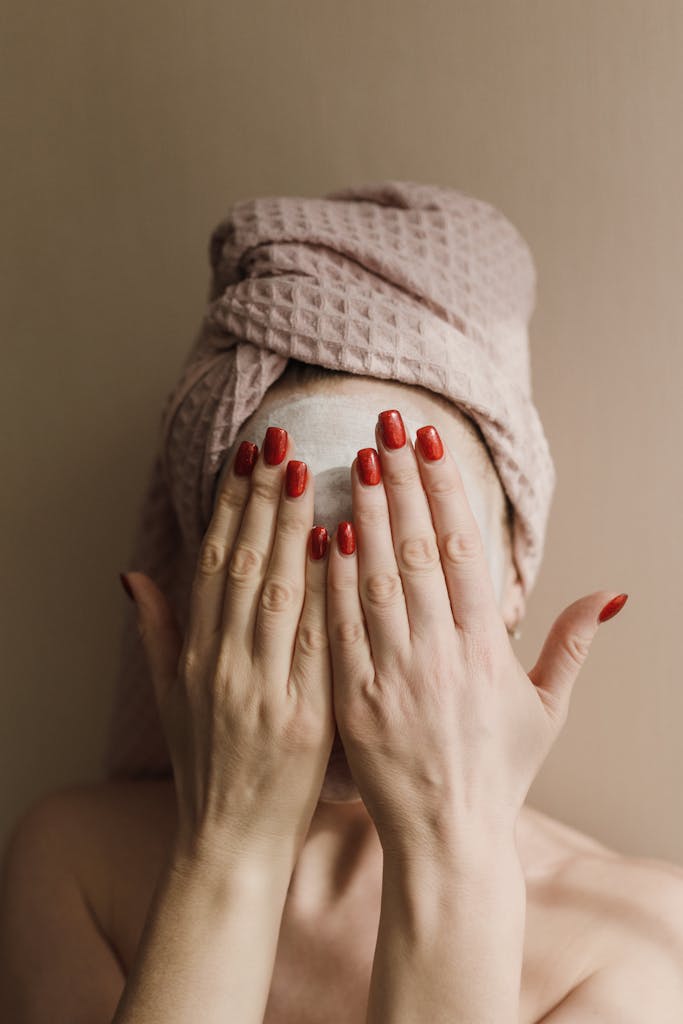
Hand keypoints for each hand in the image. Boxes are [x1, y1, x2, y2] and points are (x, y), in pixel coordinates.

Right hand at [123, 427, 334, 866]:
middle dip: (262, 497)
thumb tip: (132, 573)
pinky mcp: (305, 717)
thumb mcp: (169, 698)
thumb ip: (156, 631)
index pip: (214, 562)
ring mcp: (264, 690)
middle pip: (246, 564)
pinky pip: (316, 642)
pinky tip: (339, 543)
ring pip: (278, 591)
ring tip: (307, 468)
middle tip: (280, 439)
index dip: (229, 505)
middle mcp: (224, 665)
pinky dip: (325, 591)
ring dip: (291, 525)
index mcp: (195, 656)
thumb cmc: (204, 765)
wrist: (230, 843)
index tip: (245, 456)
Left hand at [326, 409, 627, 853]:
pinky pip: (341, 631)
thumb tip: (609, 593)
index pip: (461, 550)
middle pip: (416, 550)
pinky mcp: (353, 701)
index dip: (444, 490)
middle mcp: (440, 654)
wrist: (450, 839)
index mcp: (485, 648)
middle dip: (400, 482)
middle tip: (383, 425)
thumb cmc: (500, 771)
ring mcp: (394, 676)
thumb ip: (570, 644)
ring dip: (364, 516)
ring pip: (376, 580)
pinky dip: (332, 582)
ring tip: (352, 461)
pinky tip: (322, 535)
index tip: (429, 442)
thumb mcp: (547, 709)